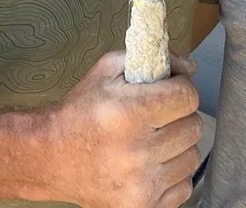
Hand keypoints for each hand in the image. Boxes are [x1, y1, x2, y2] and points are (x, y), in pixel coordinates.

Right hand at [44, 51, 201, 207]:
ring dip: (178, 146)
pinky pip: (184, 187)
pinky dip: (173, 174)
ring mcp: (141, 186)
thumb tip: (189, 68)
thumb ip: (149, 59)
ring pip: (192, 158)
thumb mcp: (106, 71)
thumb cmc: (81, 112)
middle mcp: (136, 153)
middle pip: (193, 127)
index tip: (170, 88)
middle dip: (179, 115)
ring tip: (153, 140)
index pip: (187, 97)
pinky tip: (151, 164)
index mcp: (127, 114)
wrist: (52, 158)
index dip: (181, 87)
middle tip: (158, 115)